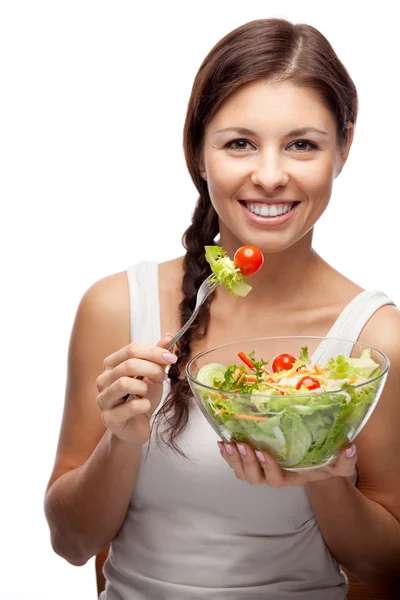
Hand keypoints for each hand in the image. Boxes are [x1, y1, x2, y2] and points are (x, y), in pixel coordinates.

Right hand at [95, 334, 176, 444]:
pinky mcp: (108, 418)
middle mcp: (103, 380)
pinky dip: (144, 405)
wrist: (136, 426)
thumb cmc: (142, 398)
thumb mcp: (152, 375)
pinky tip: (145, 406)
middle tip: (163, 377)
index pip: (131, 350)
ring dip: (144, 387)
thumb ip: (157, 357)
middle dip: (152, 369)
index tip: (170, 358)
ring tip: (147, 393)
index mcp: (111, 365)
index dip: (153, 351)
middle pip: (128, 365)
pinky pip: (131, 407)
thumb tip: (168, 336)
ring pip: (124, 383)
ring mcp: (103, 399)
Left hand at [218, 441, 356, 486]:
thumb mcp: (336, 464)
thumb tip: (349, 447)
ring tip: (229, 444)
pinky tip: (223, 444)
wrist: (311, 462)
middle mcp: (272, 477)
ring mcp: (259, 472)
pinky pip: (235, 465)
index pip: (276, 480)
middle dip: (246, 463)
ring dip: (234, 460)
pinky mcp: (251, 464)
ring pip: (242, 473)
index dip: (268, 468)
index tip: (263, 451)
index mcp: (290, 478)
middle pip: (254, 479)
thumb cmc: (322, 463)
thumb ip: (345, 461)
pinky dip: (227, 456)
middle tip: (242, 445)